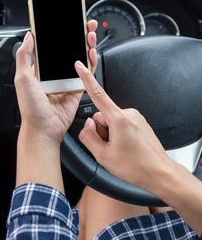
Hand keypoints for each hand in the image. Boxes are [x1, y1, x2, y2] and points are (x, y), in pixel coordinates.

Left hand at [15, 20, 96, 145]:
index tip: (67, 22)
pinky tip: (90, 52)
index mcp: (41, 68)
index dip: (61, 32)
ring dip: (86, 44)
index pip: (53, 45)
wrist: (44, 128)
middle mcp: (55, 72)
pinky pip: (87, 72)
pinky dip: (91, 61)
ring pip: (80, 57)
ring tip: (90, 34)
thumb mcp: (22, 78)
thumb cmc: (31, 107)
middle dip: (78, 34)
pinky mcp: (78, 87)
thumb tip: (29, 37)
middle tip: (85, 24)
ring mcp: (67, 79)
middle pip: (69, 48)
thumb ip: (24, 56)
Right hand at [75, 61, 171, 192]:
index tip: (80, 66)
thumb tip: (86, 125)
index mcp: (118, 119)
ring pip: (111, 121)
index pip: (98, 94)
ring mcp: (135, 118)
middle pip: (102, 116)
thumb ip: (88, 137)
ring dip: (110, 134)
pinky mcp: (139, 122)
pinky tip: (126, 148)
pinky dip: (119, 135)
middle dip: (101, 131)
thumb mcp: (103, 156)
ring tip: (120, 150)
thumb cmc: (136, 166)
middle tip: (109, 148)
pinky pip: (121, 124)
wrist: (159, 172)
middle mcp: (128, 114)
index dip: (86, 79)